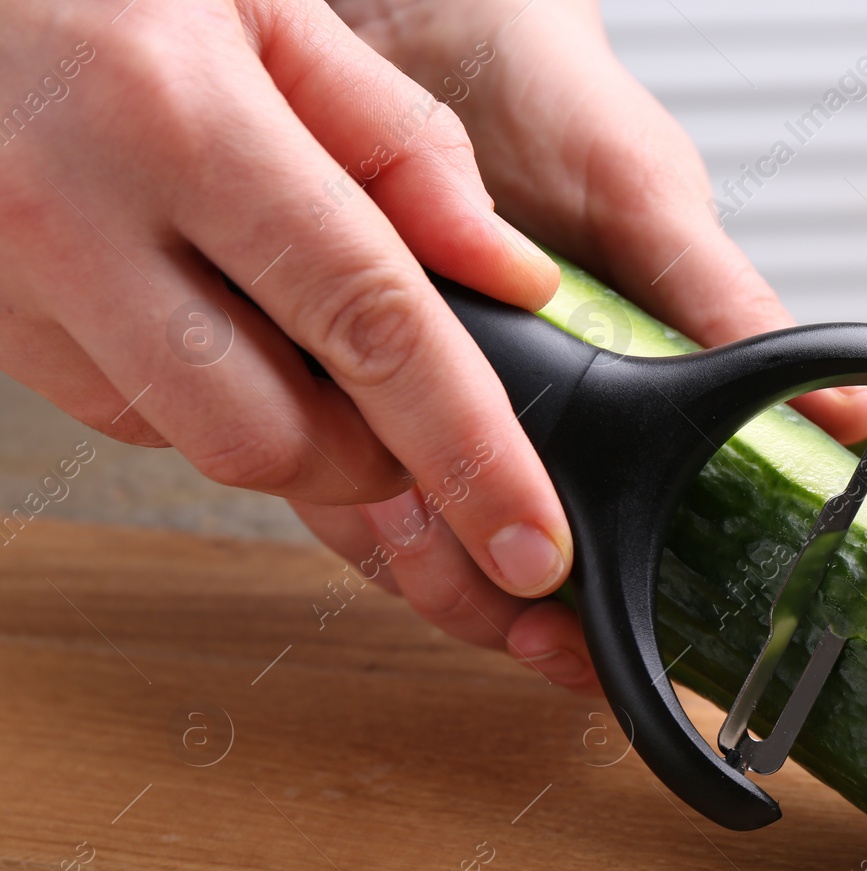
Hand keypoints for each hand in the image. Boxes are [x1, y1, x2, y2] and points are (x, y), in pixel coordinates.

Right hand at [0, 0, 575, 631]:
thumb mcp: (269, 8)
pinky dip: (204, 397)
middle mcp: (76, 216)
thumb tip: (512, 275)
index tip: (536, 543)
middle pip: (276, 437)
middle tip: (413, 406)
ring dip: (291, 428)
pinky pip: (128, 415)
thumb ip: (402, 143)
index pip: (370, 327)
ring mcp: (12, 284)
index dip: (471, 453)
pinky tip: (212, 313)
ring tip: (303, 328)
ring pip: (198, 446)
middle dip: (375, 458)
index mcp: (179, 119)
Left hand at [308, 0, 866, 691]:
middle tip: (535, 641)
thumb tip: (848, 419)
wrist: (418, 10)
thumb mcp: (650, 202)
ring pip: (395, 527)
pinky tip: (372, 487)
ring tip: (458, 570)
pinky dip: (334, 483)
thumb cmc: (549, 96)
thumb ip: (726, 307)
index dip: (581, 622)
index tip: (591, 665)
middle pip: (479, 558)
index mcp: (578, 396)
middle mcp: (483, 409)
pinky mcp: (308, 357)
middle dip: (498, 616)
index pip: (581, 538)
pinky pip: (307, 450)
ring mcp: (392, 393)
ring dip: (422, 568)